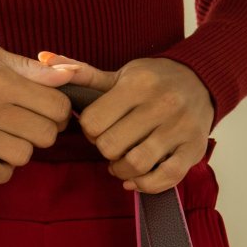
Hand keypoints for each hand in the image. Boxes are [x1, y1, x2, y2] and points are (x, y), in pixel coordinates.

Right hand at [0, 36, 81, 183]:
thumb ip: (29, 69)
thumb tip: (70, 75)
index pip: (55, 106)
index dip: (59, 110)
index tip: (48, 110)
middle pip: (44, 135)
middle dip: (43, 131)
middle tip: (27, 124)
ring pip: (22, 156)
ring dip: (20, 150)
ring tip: (5, 137)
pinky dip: (0, 171)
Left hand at [36, 50, 214, 192]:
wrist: (202, 80)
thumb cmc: (154, 80)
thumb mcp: (120, 73)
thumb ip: (83, 73)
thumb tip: (44, 61)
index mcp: (138, 84)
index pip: (94, 122)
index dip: (89, 131)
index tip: (98, 129)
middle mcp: (161, 104)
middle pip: (111, 146)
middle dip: (105, 151)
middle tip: (110, 147)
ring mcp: (180, 128)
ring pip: (136, 164)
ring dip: (121, 171)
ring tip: (121, 165)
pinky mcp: (194, 148)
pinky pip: (166, 177)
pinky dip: (146, 185)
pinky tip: (137, 180)